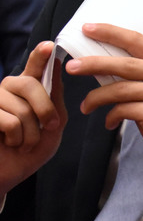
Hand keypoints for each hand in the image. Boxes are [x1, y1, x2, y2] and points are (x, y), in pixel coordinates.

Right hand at [0, 42, 66, 194]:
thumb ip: (55, 100)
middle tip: (48, 127)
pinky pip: (9, 121)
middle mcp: (8, 90)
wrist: (8, 175)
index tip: (48, 45)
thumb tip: (56, 67)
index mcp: (28, 90)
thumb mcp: (53, 126)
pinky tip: (9, 142)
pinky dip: (16, 137)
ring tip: (23, 141)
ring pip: (22, 108)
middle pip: (31, 85)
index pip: (35, 67)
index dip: (40, 55)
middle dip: (45, 110)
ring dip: (30, 132)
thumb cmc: (30, 151)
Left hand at [66, 23, 142, 195]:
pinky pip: (123, 109)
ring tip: (85, 107)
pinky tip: (109, 122)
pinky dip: (110, 116)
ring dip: (96, 98)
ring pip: (120, 88)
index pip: (137, 40)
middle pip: (124, 63)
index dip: (110, 32)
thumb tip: (101, 63)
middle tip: (71, 67)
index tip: (87, 28)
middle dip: (93, 64)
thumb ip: (139, 74)